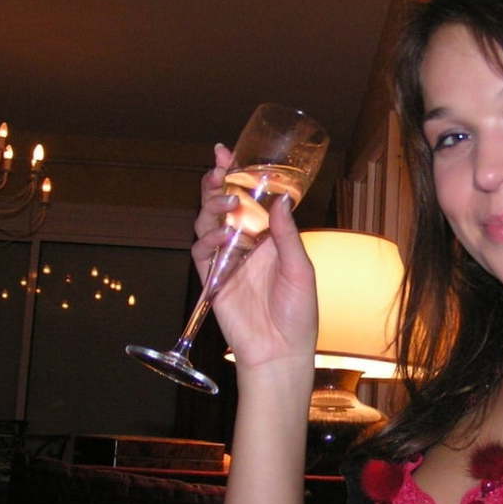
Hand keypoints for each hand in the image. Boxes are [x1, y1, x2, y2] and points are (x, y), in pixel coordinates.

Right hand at [191, 144, 316, 369]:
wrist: (280, 351)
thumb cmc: (298, 313)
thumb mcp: (301, 269)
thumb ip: (287, 235)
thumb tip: (281, 200)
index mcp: (270, 238)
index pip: (250, 200)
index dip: (236, 176)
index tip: (227, 152)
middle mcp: (247, 245)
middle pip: (223, 205)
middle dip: (217, 184)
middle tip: (218, 169)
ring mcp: (228, 261)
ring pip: (208, 223)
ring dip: (213, 208)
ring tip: (226, 203)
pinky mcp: (213, 279)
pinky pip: (201, 252)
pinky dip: (207, 241)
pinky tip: (221, 237)